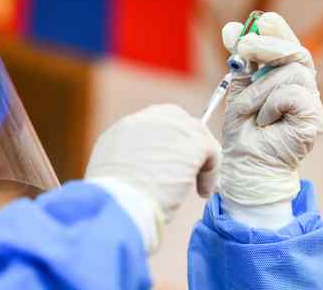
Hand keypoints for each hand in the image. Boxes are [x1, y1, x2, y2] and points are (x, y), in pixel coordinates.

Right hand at [85, 104, 220, 251]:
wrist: (118, 204)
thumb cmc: (113, 199)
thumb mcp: (110, 171)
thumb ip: (129, 162)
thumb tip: (145, 171)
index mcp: (126, 127)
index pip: (156, 124)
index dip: (167, 143)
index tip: (170, 162)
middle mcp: (148, 119)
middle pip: (178, 122)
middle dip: (185, 145)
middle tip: (189, 170)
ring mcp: (172, 127)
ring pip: (196, 134)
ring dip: (199, 159)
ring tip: (196, 184)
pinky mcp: (193, 143)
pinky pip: (212, 153)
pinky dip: (210, 173)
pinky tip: (202, 191)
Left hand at [218, 12, 322, 207]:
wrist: (245, 161)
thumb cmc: (243, 127)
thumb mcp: (238, 87)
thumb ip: (239, 60)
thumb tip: (231, 27)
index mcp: (284, 74)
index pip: (286, 43)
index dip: (274, 30)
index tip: (257, 21)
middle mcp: (301, 84)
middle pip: (294, 51)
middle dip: (266, 46)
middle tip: (242, 48)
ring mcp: (310, 100)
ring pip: (289, 72)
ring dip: (259, 89)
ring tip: (249, 110)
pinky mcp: (312, 117)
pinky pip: (291, 95)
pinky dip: (270, 106)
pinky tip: (265, 122)